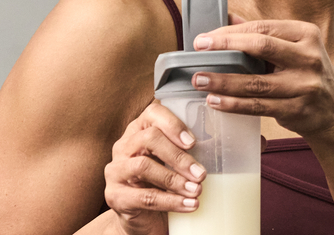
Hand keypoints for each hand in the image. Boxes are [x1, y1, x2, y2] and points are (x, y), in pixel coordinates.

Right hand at [103, 101, 204, 234]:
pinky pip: (144, 197)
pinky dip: (170, 201)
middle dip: (178, 156)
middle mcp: (123, 147)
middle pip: (148, 139)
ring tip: (196, 190)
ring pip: (143, 167)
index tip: (193, 142)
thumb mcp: (171, 164)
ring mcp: (115, 171)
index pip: (152, 114)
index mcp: (138, 131)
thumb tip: (218, 144)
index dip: (173, 124)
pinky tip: (188, 205)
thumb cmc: (160, 186)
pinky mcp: (115, 196)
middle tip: (200, 173)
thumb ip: (186, 151)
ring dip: (174, 179)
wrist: (142, 220)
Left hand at [192, 19, 333, 138]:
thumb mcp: (293, 49)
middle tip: (198, 51)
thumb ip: (262, 34)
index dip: (230, 32)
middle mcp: (309, 57)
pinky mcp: (298, 110)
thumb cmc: (306, 75)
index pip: (263, 28)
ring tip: (199, 80)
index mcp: (306, 34)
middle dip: (225, 47)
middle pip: (261, 47)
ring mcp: (305, 86)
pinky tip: (215, 100)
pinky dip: (234, 104)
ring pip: (256, 82)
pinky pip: (258, 106)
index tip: (204, 38)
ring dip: (223, 81)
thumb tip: (227, 17)